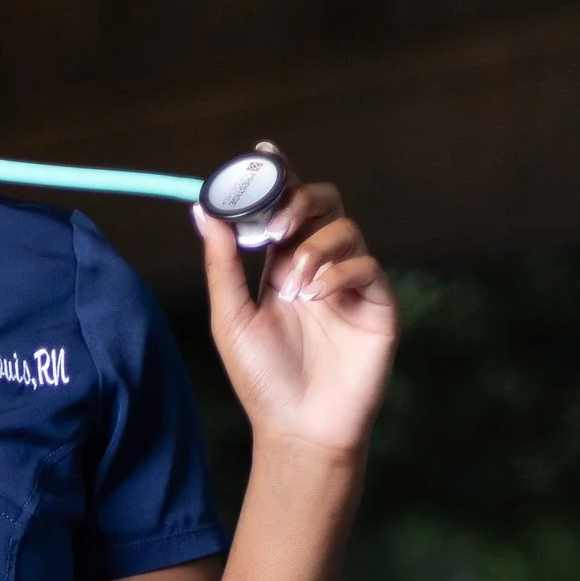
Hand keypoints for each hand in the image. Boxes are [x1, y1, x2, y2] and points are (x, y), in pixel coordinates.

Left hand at [197, 145, 395, 459]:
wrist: (299, 429)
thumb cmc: (263, 380)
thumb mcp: (230, 319)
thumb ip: (221, 265)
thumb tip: (202, 211)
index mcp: (282, 264)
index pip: (285, 207)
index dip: (278, 175)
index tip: (262, 151)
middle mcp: (319, 265)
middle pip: (323, 202)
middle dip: (299, 202)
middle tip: (275, 229)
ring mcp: (351, 283)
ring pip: (345, 228)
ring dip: (313, 248)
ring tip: (293, 288)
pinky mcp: (377, 303)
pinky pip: (366, 265)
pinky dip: (339, 271)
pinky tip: (317, 295)